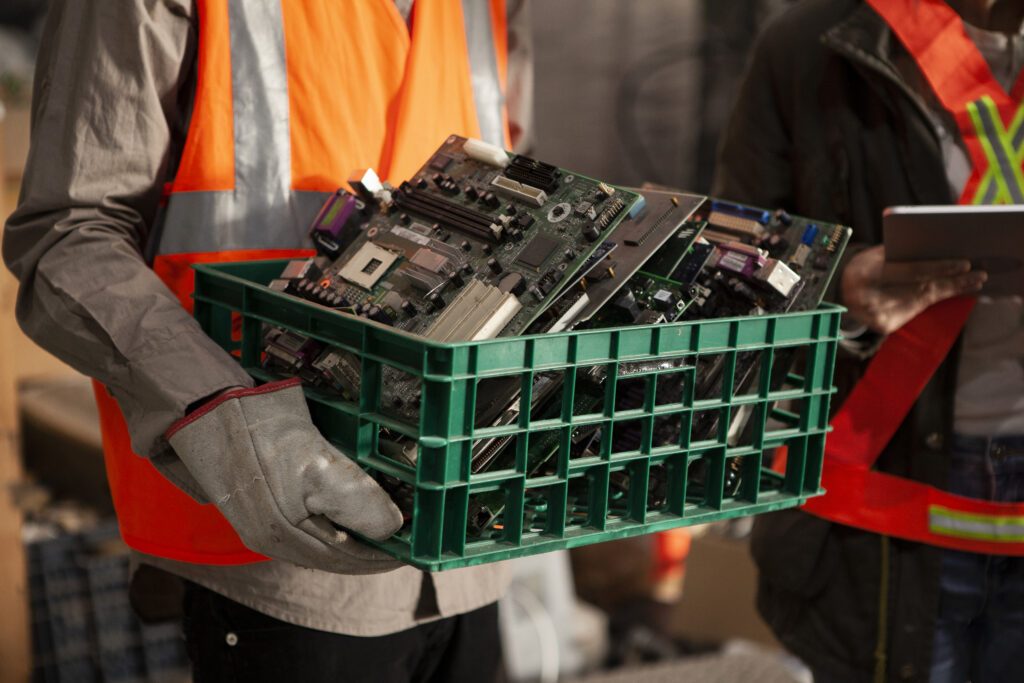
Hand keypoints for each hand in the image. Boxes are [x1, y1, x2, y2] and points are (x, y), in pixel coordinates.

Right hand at [166, 378, 403, 573]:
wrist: (206, 407)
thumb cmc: (259, 432)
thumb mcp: (318, 465)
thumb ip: (357, 502)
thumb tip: (391, 529)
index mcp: (285, 537)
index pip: (348, 559)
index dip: (384, 554)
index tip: (411, 546)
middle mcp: (271, 539)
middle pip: (335, 555)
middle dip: (371, 548)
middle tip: (402, 537)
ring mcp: (260, 524)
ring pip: (321, 542)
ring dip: (353, 536)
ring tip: (380, 526)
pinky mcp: (256, 506)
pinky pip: (304, 527)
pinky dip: (332, 524)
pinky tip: (344, 512)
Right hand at [840, 245, 985, 334]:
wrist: (840, 292)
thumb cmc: (865, 266)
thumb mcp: (875, 255)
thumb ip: (901, 253)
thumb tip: (941, 249)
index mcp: (867, 275)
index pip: (911, 271)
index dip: (940, 267)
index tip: (965, 263)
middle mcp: (871, 298)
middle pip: (922, 288)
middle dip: (953, 281)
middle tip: (979, 275)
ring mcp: (877, 315)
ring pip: (924, 301)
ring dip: (951, 290)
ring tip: (974, 281)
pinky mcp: (884, 325)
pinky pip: (916, 310)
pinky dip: (935, 300)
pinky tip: (954, 291)